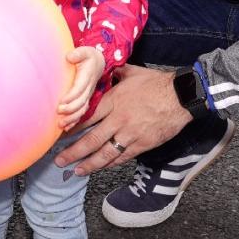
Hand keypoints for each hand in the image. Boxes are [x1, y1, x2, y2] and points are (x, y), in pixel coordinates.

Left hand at [53, 65, 191, 174]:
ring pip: (104, 153)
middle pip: (90, 139)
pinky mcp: (142, 145)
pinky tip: (100, 168)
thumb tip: (106, 68)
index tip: (59, 133)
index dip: (72, 127)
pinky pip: (122, 157)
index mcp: (113, 100)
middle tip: (59, 160)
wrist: (179, 97)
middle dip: (73, 151)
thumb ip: (116, 73)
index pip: (86, 117)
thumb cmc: (156, 83)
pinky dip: (109, 164)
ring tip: (75, 170)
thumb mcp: (131, 73)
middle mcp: (117, 119)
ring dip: (88, 163)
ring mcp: (129, 134)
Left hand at [57, 46, 104, 131]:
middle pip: (81, 102)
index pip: (80, 88)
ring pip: (82, 110)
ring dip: (71, 118)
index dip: (71, 96)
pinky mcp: (86, 100)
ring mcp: (88, 96)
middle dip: (70, 109)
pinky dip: (74, 121)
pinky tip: (66, 128)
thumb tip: (69, 56)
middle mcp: (88, 88)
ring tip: (61, 124)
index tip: (61, 101)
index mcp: (88, 77)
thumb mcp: (85, 51)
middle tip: (58, 112)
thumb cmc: (88, 57)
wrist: (98, 63)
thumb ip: (78, 53)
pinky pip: (82, 113)